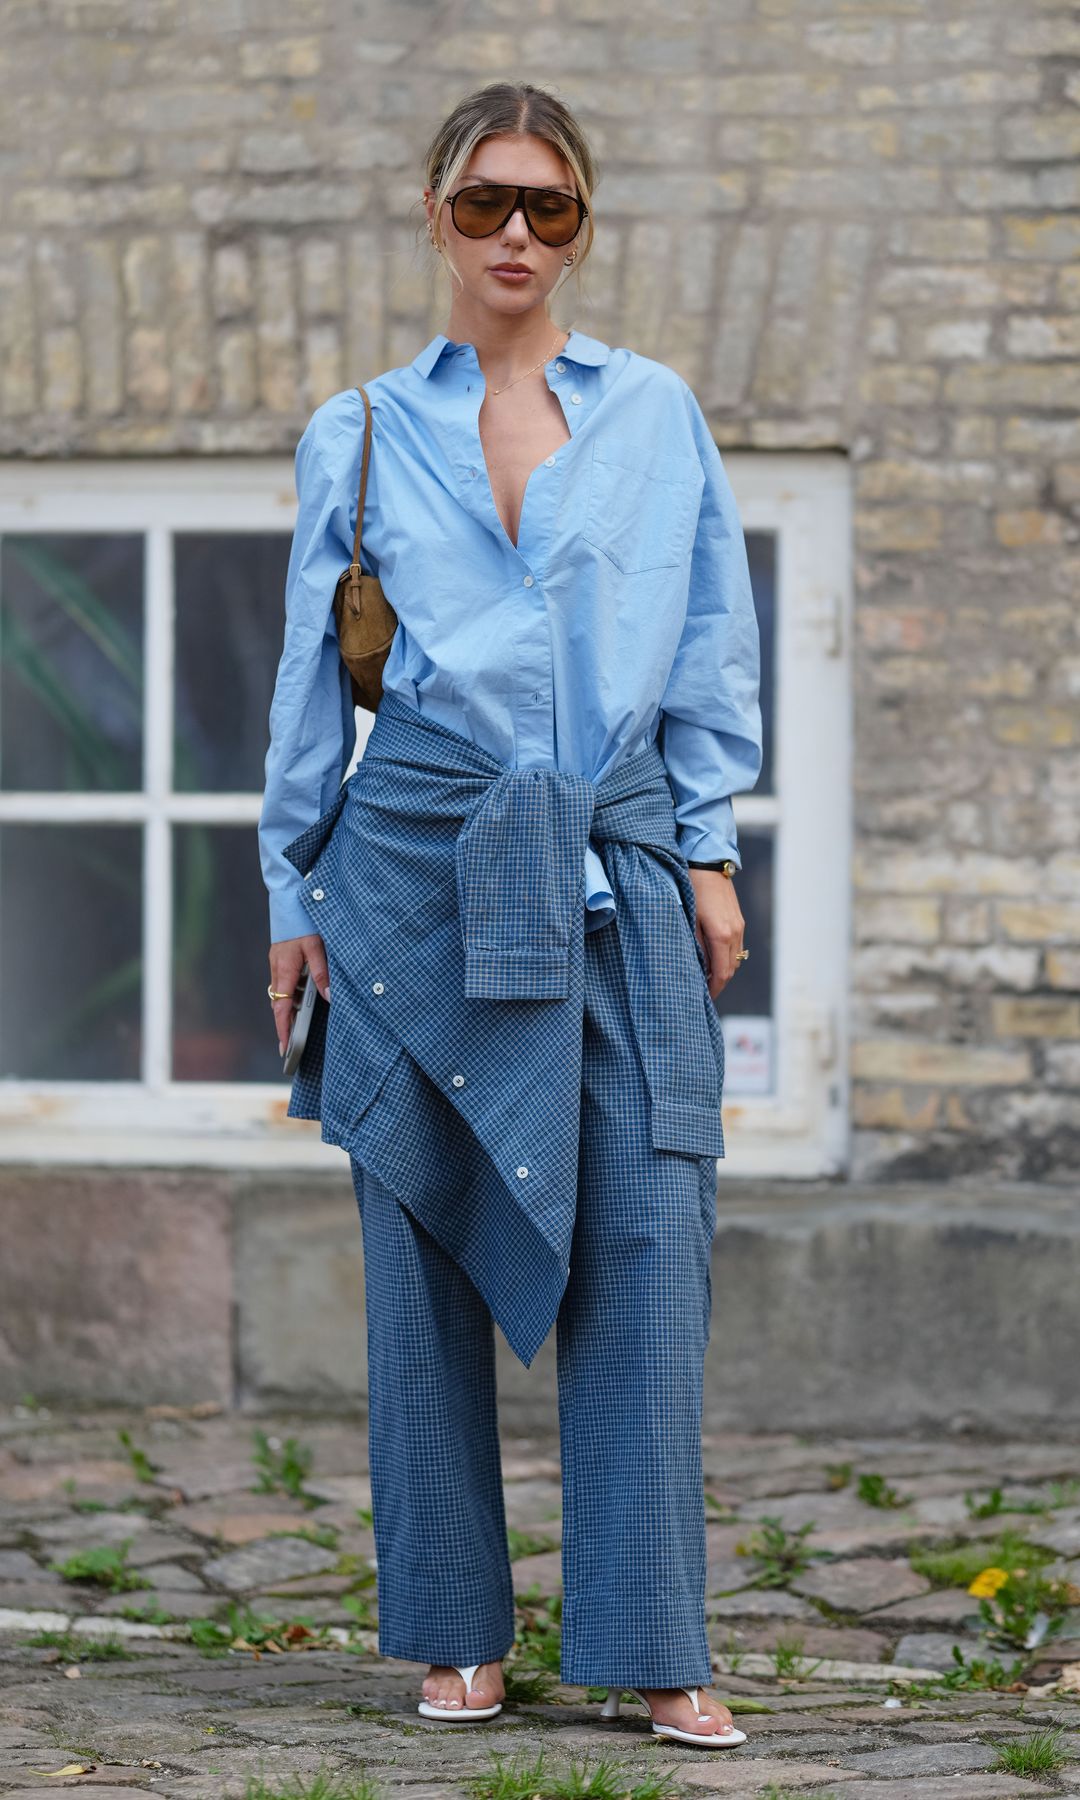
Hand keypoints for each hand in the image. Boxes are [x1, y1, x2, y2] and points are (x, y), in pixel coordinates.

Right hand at [268, 934, 329, 1054]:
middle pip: (279, 1004)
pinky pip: (283, 982)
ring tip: (297, 1027)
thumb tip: (329, 997)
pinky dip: (290, 994)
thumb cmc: (303, 922)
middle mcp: (277, 969)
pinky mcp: (280, 958)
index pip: (282, 1007)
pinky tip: (301, 998)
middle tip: (289, 1045)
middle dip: (284, 1025)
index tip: (285, 1046)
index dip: (283, 1028)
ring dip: (288, 1010)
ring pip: (281, 993)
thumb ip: (322, 973)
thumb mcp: (317, 948)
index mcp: (285, 970)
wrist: (289, 899)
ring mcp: (276, 963)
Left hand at [687, 868, 745, 1000]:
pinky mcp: (739, 919)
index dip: (714, 989)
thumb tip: (697, 968)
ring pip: (736, 958)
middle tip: (703, 990)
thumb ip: (694, 945)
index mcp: (721, 936)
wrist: (707, 863)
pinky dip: (727, 956)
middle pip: (731, 969)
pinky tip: (713, 956)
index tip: (705, 998)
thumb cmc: (692, 889)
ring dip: (724, 969)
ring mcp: (739, 926)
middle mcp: (735, 933)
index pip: (722, 973)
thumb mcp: (687, 920)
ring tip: (707, 975)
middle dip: (719, 982)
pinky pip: (737, 946)